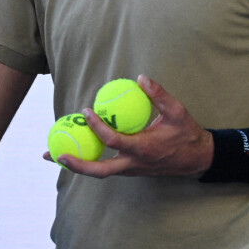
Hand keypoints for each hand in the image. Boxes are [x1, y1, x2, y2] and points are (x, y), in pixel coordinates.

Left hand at [42, 75, 213, 178]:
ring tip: (53, 154)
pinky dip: (89, 160)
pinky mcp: (130, 169)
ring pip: (99, 171)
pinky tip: (77, 149)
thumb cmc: (186, 133)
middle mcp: (134, 163)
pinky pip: (106, 166)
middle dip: (75, 164)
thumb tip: (140, 78)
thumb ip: (159, 95)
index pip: (113, 140)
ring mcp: (131, 169)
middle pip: (99, 170)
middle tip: (55, 153)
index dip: (97, 127)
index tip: (86, 111)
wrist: (195, 158)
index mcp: (144, 149)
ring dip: (77, 165)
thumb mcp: (177, 111)